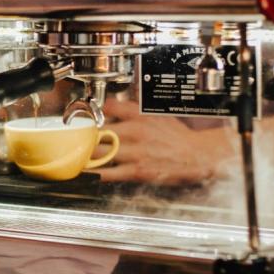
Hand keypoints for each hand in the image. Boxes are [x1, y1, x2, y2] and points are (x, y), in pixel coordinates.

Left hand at [89, 98, 233, 184]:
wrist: (197, 156)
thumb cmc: (177, 136)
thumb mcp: (157, 114)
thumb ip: (136, 108)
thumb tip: (118, 100)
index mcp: (139, 115)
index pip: (107, 107)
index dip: (93, 113)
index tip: (85, 117)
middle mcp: (135, 131)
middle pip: (98, 132)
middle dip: (85, 137)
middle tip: (76, 141)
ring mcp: (134, 152)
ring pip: (99, 152)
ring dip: (86, 156)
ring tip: (77, 157)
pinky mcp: (137, 170)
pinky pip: (109, 173)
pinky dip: (96, 174)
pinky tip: (88, 173)